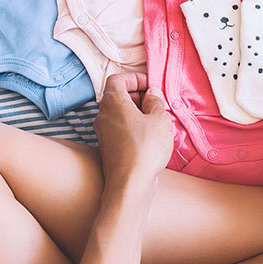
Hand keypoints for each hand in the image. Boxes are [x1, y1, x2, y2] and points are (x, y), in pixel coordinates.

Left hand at [94, 73, 173, 192]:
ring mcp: (103, 133)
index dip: (135, 78)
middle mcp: (103, 115)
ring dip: (137, 113)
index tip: (151, 86)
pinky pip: (120, 129)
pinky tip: (150, 138)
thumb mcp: (160, 119)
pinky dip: (133, 127)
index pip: (117, 79)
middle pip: (117, 96)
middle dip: (138, 96)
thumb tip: (152, 94)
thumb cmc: (145, 149)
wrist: (130, 184)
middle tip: (157, 103)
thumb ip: (156, 101)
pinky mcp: (108, 148)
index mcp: (112, 102)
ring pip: (119, 114)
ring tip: (156, 121)